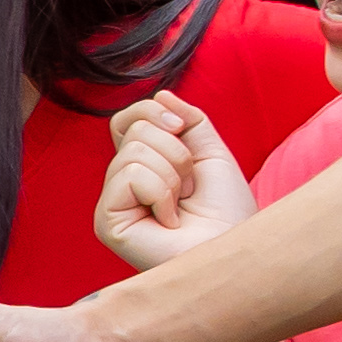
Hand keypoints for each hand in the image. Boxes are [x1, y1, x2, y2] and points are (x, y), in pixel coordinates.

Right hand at [96, 95, 252, 269]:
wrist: (234, 249)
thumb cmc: (226, 213)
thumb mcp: (210, 154)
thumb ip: (189, 121)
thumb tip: (162, 93)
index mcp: (141, 167)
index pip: (126, 119)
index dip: (153, 113)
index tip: (183, 129)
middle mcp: (120, 184)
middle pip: (134, 131)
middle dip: (176, 153)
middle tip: (189, 188)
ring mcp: (110, 204)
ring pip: (134, 152)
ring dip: (172, 176)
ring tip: (180, 205)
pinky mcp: (106, 222)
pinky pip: (130, 176)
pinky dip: (160, 191)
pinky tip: (168, 219)